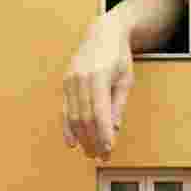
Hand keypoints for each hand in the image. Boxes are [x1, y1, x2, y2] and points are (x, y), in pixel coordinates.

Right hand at [62, 20, 133, 159]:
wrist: (103, 33)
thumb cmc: (119, 57)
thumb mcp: (126, 80)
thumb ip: (118, 105)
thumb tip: (113, 130)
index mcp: (98, 76)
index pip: (100, 113)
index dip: (103, 134)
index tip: (108, 150)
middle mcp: (80, 78)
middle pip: (85, 118)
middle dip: (93, 140)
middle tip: (102, 157)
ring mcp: (70, 80)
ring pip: (74, 116)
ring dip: (82, 138)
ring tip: (91, 153)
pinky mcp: (65, 83)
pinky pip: (65, 109)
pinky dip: (68, 128)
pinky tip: (73, 142)